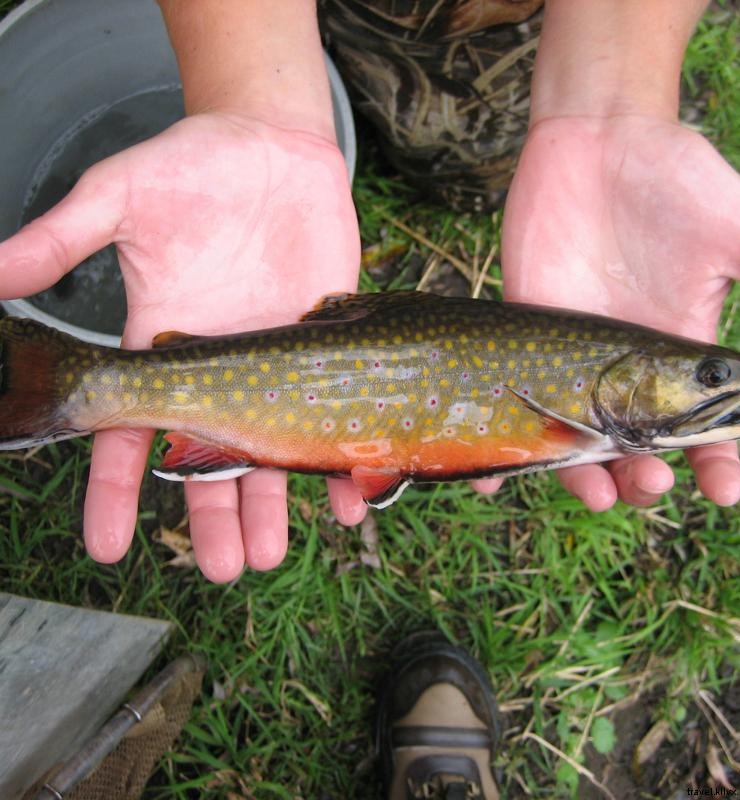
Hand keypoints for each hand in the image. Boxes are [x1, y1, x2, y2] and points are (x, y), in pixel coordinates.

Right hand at [0, 112, 364, 579]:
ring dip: (270, 506)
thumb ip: (61, 236)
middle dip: (213, 518)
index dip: (114, 490)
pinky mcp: (328, 349)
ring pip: (271, 452)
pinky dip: (347, 454)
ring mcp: (277, 365)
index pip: (129, 432)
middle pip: (209, 461)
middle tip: (225, 570)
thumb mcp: (120, 195)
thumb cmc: (193, 165)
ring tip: (270, 557)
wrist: (274, 148)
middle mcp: (220, 369)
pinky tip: (354, 493)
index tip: (108, 545)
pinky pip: (339, 413)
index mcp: (164, 345)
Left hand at [501, 114, 739, 508]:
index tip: (725, 490)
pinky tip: (499, 476)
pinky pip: (512, 395)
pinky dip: (508, 438)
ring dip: (585, 473)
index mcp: (679, 353)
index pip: (701, 426)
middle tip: (650, 481)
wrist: (600, 137)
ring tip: (597, 492)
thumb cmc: (678, 180)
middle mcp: (624, 368)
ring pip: (575, 435)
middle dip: (645, 473)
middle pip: (635, 445)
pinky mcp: (525, 332)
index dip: (716, 462)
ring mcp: (572, 354)